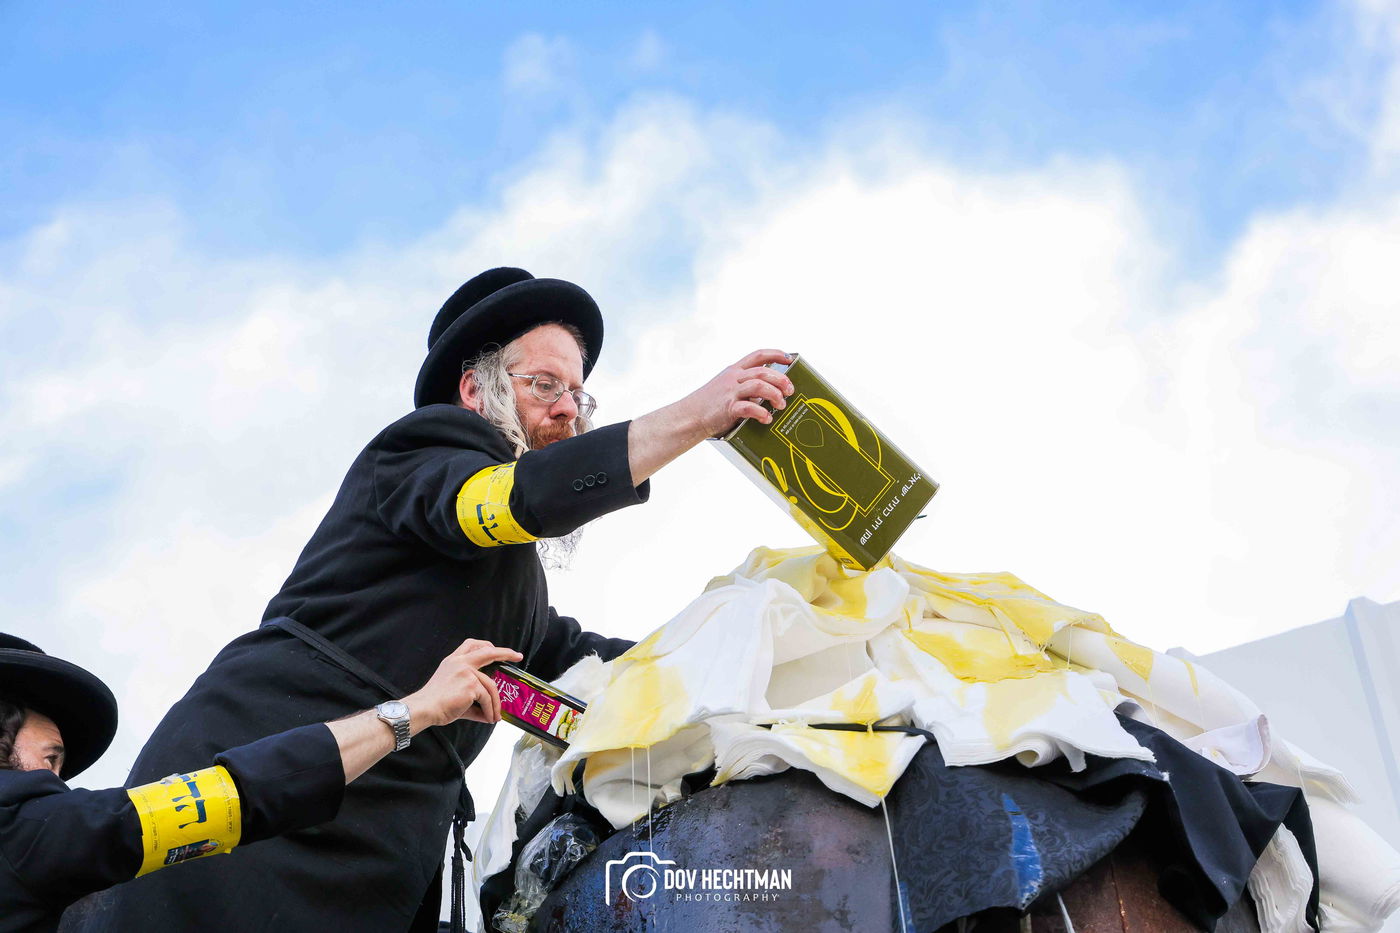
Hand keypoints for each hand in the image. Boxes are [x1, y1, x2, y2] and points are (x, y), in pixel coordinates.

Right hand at [405, 638, 522, 727]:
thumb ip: (472, 697)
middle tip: (517, 656)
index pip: (471, 645)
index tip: (497, 648)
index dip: (486, 645)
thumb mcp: (454, 693)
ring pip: (490, 686)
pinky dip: (489, 710)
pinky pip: (487, 698)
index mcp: (453, 661)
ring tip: (495, 716)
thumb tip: (489, 712)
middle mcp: (460, 662)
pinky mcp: (471, 684)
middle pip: (487, 652)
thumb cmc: (435, 704)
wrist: (425, 709)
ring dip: (495, 703)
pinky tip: (488, 718)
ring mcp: (467, 672)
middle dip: (505, 653)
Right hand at [684, 349, 794, 437]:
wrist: (689, 416)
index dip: (776, 354)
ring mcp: (730, 392)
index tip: (789, 358)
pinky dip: (761, 413)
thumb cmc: (710, 405)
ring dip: (775, 395)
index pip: (758, 355)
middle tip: (790, 390)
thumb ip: (745, 387)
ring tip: (781, 405)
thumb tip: (769, 394)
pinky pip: (749, 408)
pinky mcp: (728, 408)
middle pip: (764, 371)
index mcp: (734, 371)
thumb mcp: (726, 387)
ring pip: (759, 385)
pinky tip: (766, 418)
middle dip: (781, 380)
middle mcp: (733, 378)